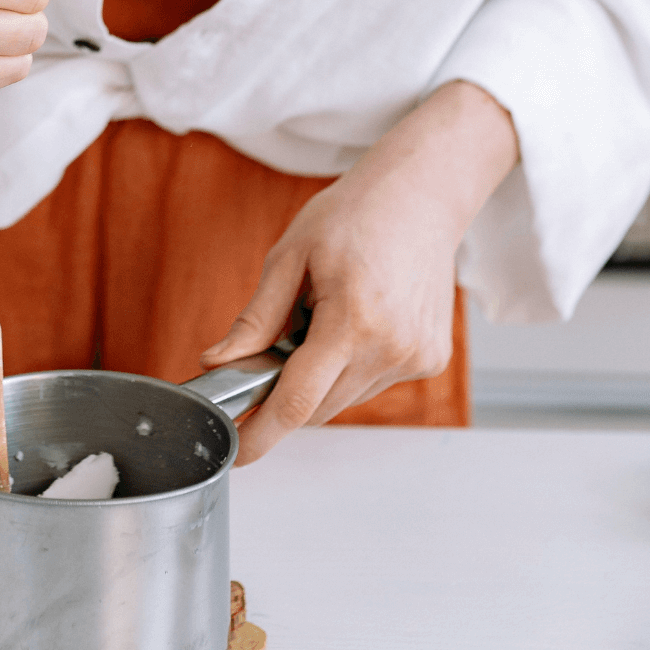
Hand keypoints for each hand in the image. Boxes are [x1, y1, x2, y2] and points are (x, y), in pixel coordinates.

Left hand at [200, 80, 517, 463]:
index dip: (262, 434)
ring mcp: (417, 358)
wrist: (422, 194)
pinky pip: (373, 383)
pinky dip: (350, 367)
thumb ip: (256, 319)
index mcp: (353, 319)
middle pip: (319, 406)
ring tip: (322, 317)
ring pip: (346, 398)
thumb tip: (218, 363)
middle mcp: (392, 348)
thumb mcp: (290, 255)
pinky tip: (354, 320)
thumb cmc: (355, 213)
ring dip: (320, 378)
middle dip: (285, 392)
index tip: (237, 455)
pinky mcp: (431, 360)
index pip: (298, 401)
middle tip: (270, 350)